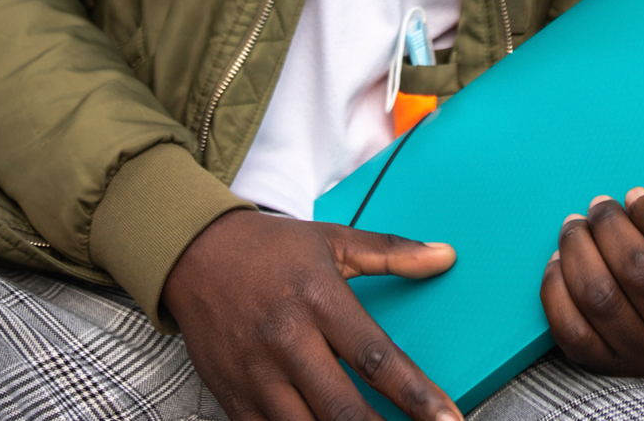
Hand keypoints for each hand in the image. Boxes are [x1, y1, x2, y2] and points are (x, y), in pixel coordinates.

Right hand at [161, 209, 460, 420]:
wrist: (194, 252)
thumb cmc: (270, 248)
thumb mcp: (331, 241)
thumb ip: (390, 252)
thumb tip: (444, 255)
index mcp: (318, 298)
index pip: (376, 357)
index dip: (416, 394)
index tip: (449, 419)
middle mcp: (288, 339)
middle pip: (343, 409)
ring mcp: (257, 373)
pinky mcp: (233, 397)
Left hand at [539, 155, 643, 378]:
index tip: (637, 194)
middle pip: (643, 278)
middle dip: (613, 230)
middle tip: (599, 204)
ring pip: (603, 301)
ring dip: (581, 252)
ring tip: (575, 224)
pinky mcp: (608, 366)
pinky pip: (574, 331)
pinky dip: (559, 290)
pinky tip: (560, 261)